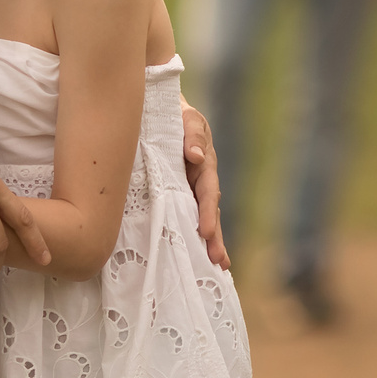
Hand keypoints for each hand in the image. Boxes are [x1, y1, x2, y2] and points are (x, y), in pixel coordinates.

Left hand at [179, 100, 229, 270]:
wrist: (159, 112)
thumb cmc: (175, 115)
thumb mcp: (187, 119)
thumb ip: (192, 134)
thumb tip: (197, 157)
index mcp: (205, 166)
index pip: (208, 192)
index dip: (207, 212)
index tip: (206, 232)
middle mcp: (200, 182)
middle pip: (209, 212)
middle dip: (214, 237)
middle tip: (218, 261)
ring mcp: (188, 190)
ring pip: (197, 218)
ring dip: (206, 241)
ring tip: (214, 266)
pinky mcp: (174, 195)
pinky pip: (181, 215)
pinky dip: (187, 234)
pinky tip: (190, 254)